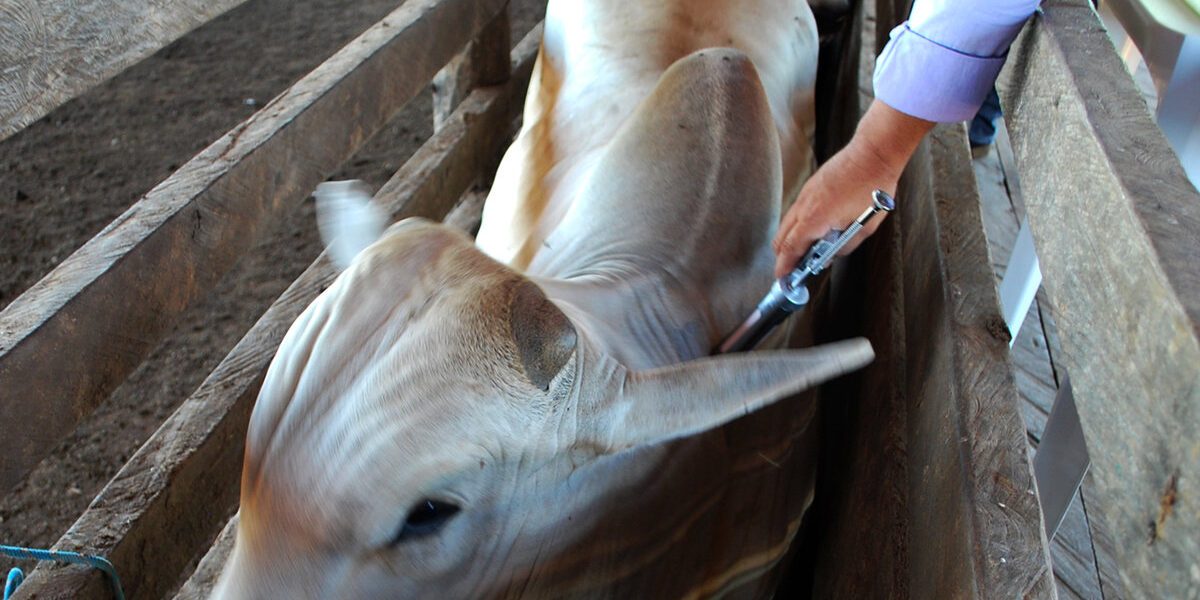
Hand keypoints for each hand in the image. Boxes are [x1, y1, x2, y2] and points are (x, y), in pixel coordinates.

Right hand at [772, 100, 933, 277]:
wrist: (873, 153)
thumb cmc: (873, 188)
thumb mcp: (865, 228)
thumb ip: (844, 246)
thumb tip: (830, 257)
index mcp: (816, 219)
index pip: (791, 249)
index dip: (784, 266)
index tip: (782, 278)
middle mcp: (804, 206)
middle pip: (781, 238)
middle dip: (783, 256)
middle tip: (791, 269)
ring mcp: (805, 194)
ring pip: (787, 224)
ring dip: (790, 240)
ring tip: (804, 251)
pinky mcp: (810, 186)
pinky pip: (796, 211)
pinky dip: (797, 225)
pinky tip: (813, 230)